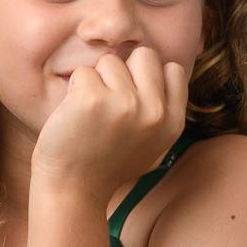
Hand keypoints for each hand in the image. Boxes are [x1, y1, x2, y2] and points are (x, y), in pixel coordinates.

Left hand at [31, 46, 189, 204]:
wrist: (73, 190)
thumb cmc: (107, 163)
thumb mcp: (151, 143)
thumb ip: (162, 108)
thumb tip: (165, 67)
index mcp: (173, 123)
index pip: (173, 69)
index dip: (148, 77)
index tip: (131, 100)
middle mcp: (155, 113)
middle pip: (144, 55)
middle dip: (124, 72)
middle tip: (109, 103)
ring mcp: (126, 104)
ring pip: (111, 61)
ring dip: (96, 82)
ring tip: (90, 114)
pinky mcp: (93, 100)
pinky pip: (84, 72)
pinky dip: (74, 90)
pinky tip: (74, 116)